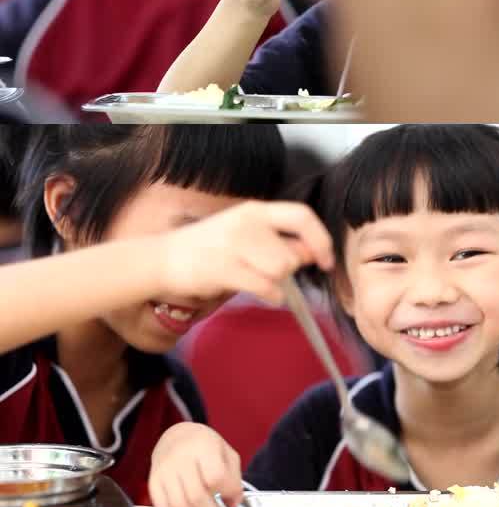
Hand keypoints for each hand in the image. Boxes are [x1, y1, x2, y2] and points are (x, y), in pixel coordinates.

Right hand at [149, 423, 242, 506]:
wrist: (175, 437)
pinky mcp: (152, 486)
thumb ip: (233, 477)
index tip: (235, 504)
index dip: (228, 494)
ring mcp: (163, 473)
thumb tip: (233, 504)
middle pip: (196, 497)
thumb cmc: (205, 446)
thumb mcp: (226, 453)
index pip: (215, 476)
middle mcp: (180, 459)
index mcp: (203, 447)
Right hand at [154, 201, 333, 305]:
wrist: (163, 258)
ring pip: (281, 271)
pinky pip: (265, 287)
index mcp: (256, 210)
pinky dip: (271, 296)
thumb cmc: (211, 248)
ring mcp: (233, 244)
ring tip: (257, 280)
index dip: (321, 239)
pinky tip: (263, 294)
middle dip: (288, 270)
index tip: (326, 261)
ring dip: (276, 283)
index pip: (301, 216)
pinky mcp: (223, 268)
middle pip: (292, 255)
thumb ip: (278, 241)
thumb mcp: (246, 235)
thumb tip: (311, 254)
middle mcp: (246, 222)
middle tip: (268, 271)